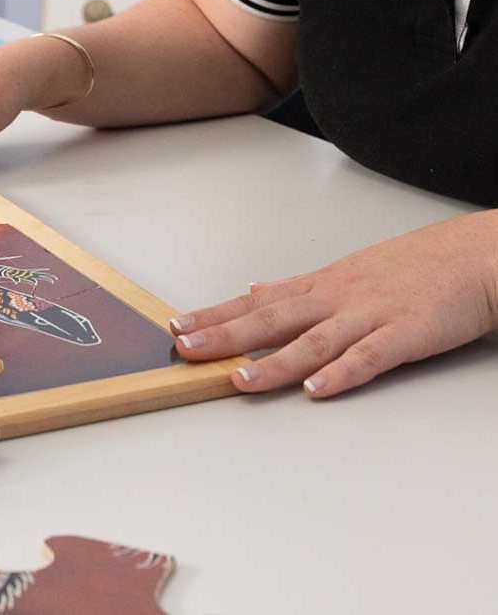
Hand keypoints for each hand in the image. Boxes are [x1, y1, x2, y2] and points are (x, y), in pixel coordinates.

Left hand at [170, 211, 497, 396]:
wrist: (472, 256)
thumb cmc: (412, 266)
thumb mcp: (344, 272)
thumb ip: (298, 288)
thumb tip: (254, 289)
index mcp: (320, 286)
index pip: (256, 302)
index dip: (215, 315)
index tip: (177, 325)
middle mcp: (335, 298)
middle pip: (271, 319)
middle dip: (224, 335)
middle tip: (184, 348)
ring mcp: (368, 316)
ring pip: (312, 341)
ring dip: (274, 363)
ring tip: (239, 379)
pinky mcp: (404, 334)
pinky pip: (368, 358)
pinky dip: (341, 373)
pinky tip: (316, 389)